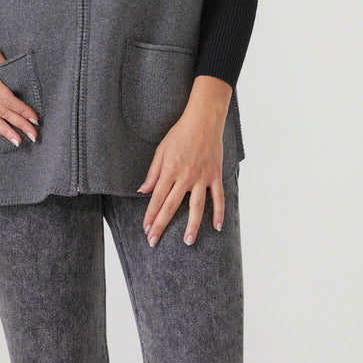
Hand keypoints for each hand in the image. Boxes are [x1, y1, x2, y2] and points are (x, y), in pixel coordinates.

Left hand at [136, 77, 231, 246]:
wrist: (203, 120)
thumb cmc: (180, 133)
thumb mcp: (161, 150)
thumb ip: (153, 173)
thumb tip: (143, 191)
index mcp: (169, 170)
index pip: (157, 198)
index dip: (150, 216)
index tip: (146, 230)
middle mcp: (185, 177)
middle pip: (171, 206)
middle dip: (161, 225)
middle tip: (154, 242)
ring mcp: (201, 178)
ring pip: (196, 207)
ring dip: (191, 226)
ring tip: (187, 242)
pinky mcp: (215, 176)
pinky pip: (218, 198)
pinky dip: (219, 213)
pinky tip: (217, 227)